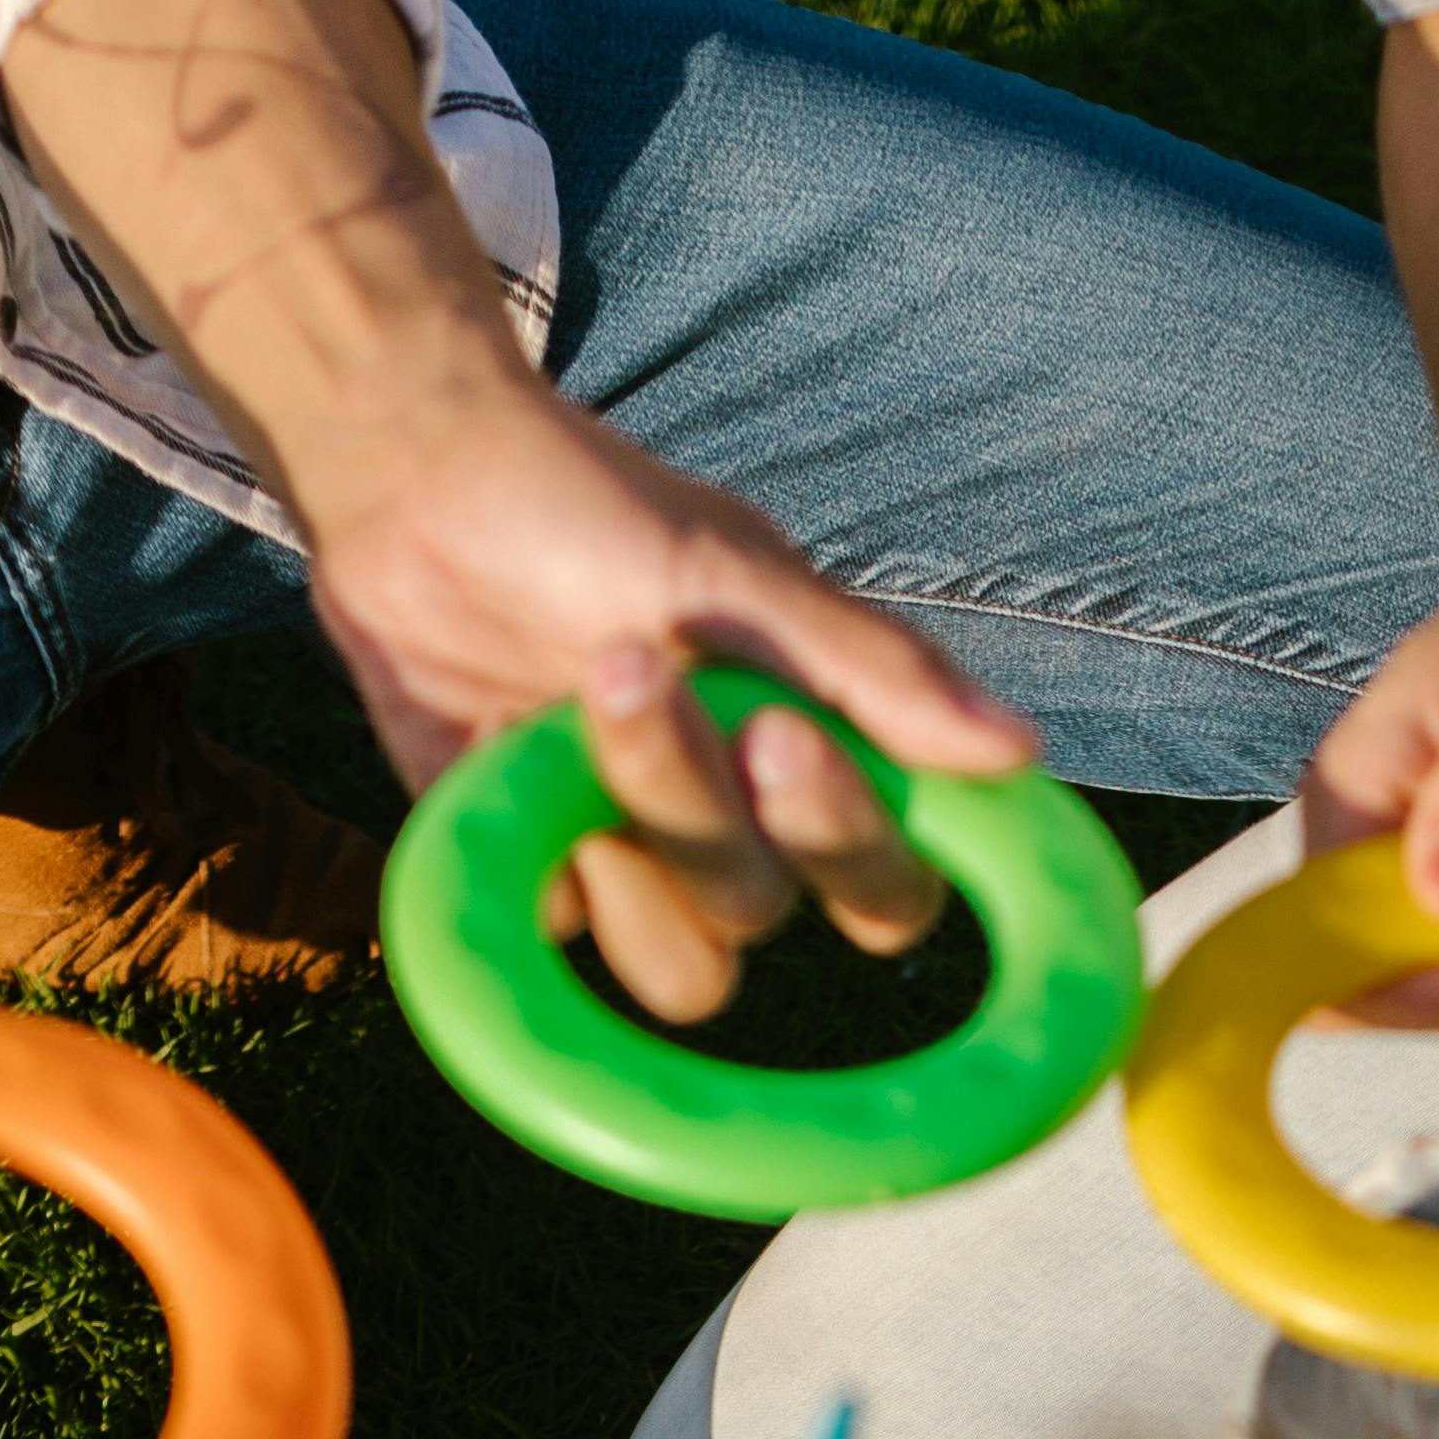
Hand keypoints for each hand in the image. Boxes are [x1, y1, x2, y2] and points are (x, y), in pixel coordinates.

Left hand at [289, 362, 1035, 1026]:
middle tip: (647, 670)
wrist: (421, 484)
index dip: (862, 852)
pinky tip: (507, 735)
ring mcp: (636, 861)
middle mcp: (737, 832)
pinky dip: (541, 838)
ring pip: (683, 953)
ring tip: (584, 693)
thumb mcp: (738, 575)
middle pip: (775, 907)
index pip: (890, 886)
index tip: (791, 746)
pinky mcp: (536, 873)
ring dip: (637, 820)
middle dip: (711, 797)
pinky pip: (567, 931)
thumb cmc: (595, 513)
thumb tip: (1017, 754)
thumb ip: (874, 671)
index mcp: (814, 763)